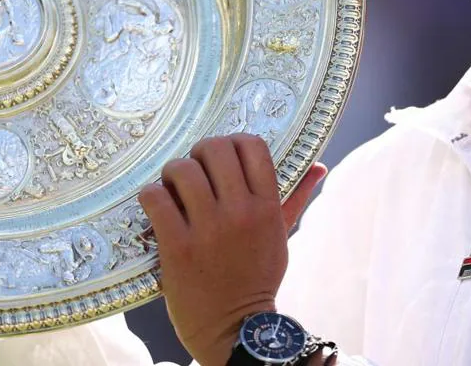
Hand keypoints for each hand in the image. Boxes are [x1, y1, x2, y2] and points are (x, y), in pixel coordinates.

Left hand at [138, 134, 327, 365]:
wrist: (234, 329)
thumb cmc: (257, 278)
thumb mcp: (281, 236)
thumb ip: (296, 197)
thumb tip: (318, 166)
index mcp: (267, 207)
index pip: (253, 146)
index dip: (233, 142)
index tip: (221, 157)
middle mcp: (240, 213)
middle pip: (215, 149)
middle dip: (199, 153)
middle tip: (194, 169)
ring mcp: (208, 229)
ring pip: (182, 169)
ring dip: (173, 173)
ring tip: (174, 188)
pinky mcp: (177, 247)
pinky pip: (156, 198)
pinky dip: (151, 195)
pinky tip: (157, 206)